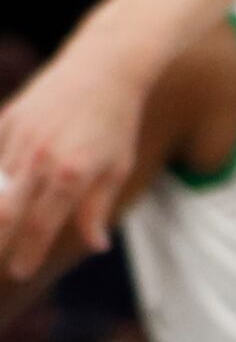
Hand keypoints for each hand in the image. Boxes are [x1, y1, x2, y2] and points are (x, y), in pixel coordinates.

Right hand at [0, 38, 148, 278]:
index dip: (28, 253)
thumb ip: (98, 210)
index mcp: (71, 174)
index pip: (41, 226)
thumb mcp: (117, 169)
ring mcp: (18, 137)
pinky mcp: (6, 120)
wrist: (103, 69)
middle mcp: (39, 158)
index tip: (21, 273)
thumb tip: (96, 247)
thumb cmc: (116, 124)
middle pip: (5, 212)